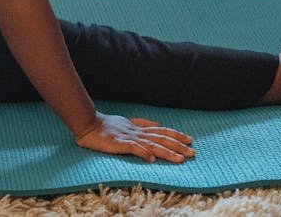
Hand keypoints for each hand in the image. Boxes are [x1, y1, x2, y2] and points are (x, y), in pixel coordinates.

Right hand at [73, 112, 194, 162]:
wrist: (88, 125)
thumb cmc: (106, 126)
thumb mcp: (127, 123)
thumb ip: (142, 123)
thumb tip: (157, 124)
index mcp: (139, 128)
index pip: (162, 131)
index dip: (176, 135)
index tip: (190, 140)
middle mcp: (137, 132)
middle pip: (161, 138)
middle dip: (178, 146)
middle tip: (192, 153)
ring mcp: (128, 137)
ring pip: (152, 144)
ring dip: (167, 152)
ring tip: (180, 159)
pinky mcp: (118, 143)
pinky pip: (132, 148)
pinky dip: (143, 152)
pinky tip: (152, 158)